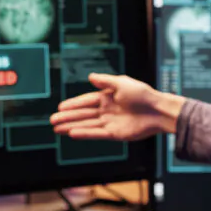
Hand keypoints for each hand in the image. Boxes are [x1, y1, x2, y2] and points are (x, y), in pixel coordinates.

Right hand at [50, 73, 183, 140]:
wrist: (158, 110)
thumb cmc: (143, 94)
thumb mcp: (123, 83)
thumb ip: (106, 81)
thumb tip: (90, 76)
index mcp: (108, 97)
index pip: (86, 101)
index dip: (73, 105)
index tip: (60, 108)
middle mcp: (107, 110)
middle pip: (83, 114)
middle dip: (68, 118)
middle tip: (52, 121)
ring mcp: (110, 122)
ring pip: (87, 125)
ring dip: (72, 127)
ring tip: (57, 129)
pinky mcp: (115, 134)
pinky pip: (97, 134)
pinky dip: (85, 134)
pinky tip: (73, 134)